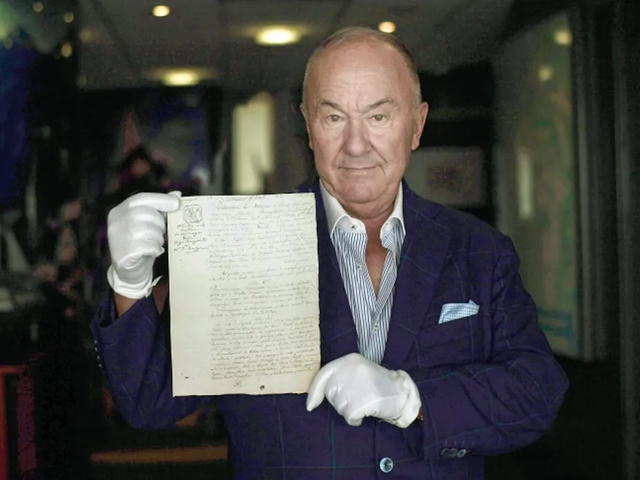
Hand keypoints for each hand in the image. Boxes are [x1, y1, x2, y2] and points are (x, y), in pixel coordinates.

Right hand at [106, 191, 180, 298]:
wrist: (130, 272)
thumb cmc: (142, 244)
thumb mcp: (149, 224)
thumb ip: (160, 209)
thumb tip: (177, 194)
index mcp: (119, 211)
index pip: (141, 198)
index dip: (160, 199)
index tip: (176, 203)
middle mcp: (115, 222)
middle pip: (147, 213)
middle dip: (160, 223)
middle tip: (161, 232)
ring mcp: (117, 238)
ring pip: (149, 230)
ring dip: (158, 238)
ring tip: (155, 243)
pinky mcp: (123, 254)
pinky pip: (148, 246)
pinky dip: (155, 249)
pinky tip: (154, 252)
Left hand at [306, 353, 420, 427]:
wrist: (402, 393)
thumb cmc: (379, 385)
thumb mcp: (359, 371)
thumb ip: (340, 376)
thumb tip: (316, 394)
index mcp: (350, 360)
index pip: (324, 374)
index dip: (315, 391)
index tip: (310, 405)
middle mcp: (351, 369)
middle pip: (331, 394)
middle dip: (340, 402)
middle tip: (358, 399)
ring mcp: (357, 384)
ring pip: (339, 407)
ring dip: (349, 411)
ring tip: (364, 403)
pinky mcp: (362, 401)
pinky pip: (349, 417)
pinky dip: (355, 419)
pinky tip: (366, 413)